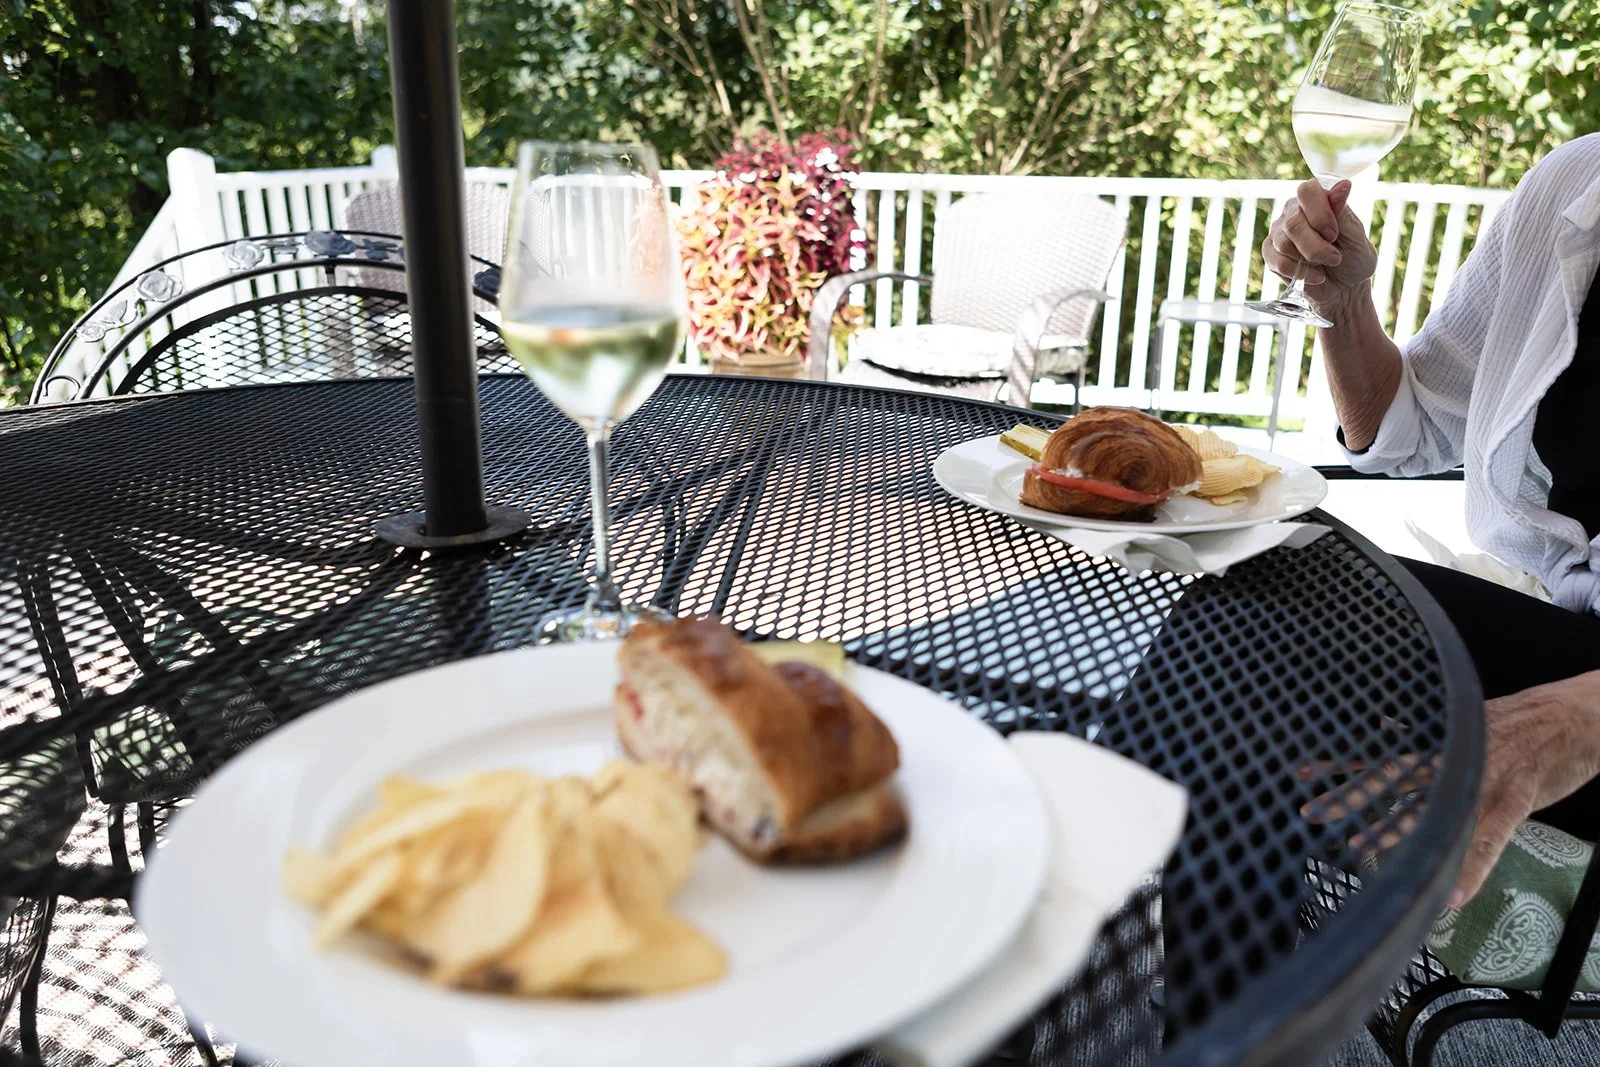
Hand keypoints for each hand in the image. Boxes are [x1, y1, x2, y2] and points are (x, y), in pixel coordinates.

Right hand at [1261, 179, 1377, 311]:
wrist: (1345, 287)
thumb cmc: (1354, 258)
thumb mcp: (1357, 236)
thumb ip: (1344, 213)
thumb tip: (1343, 185)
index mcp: (1317, 200)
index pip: (1307, 191)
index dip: (1319, 214)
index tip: (1334, 235)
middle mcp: (1294, 211)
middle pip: (1293, 223)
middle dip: (1315, 246)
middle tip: (1335, 257)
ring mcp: (1279, 233)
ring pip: (1283, 244)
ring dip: (1309, 260)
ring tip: (1326, 266)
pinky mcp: (1271, 254)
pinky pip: (1277, 262)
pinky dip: (1299, 272)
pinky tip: (1314, 275)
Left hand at [1298, 675, 1599, 908]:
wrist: (1572, 719)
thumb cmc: (1516, 726)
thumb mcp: (1464, 724)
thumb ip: (1425, 737)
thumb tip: (1383, 728)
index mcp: (1436, 742)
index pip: (1381, 752)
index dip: (1341, 762)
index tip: (1301, 772)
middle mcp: (1449, 757)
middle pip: (1390, 776)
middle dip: (1350, 795)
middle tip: (1310, 812)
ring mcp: (1479, 778)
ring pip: (1431, 807)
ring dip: (1395, 831)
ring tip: (1359, 848)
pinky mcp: (1514, 801)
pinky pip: (1489, 838)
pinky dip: (1473, 867)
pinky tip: (1455, 895)